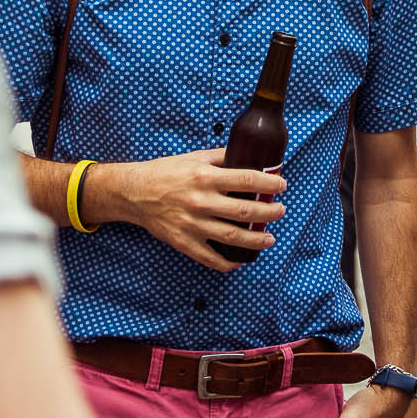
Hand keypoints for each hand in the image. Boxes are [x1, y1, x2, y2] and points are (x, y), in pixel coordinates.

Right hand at [85, 149, 286, 272]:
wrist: (134, 193)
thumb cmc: (166, 172)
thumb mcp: (194, 157)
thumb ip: (221, 157)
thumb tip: (249, 154)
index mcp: (204, 177)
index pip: (246, 180)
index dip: (269, 184)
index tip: (282, 185)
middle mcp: (200, 202)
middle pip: (245, 211)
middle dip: (269, 212)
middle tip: (280, 210)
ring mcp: (192, 225)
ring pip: (233, 237)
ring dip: (256, 240)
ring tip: (269, 237)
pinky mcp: (183, 242)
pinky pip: (210, 258)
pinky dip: (228, 263)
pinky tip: (240, 260)